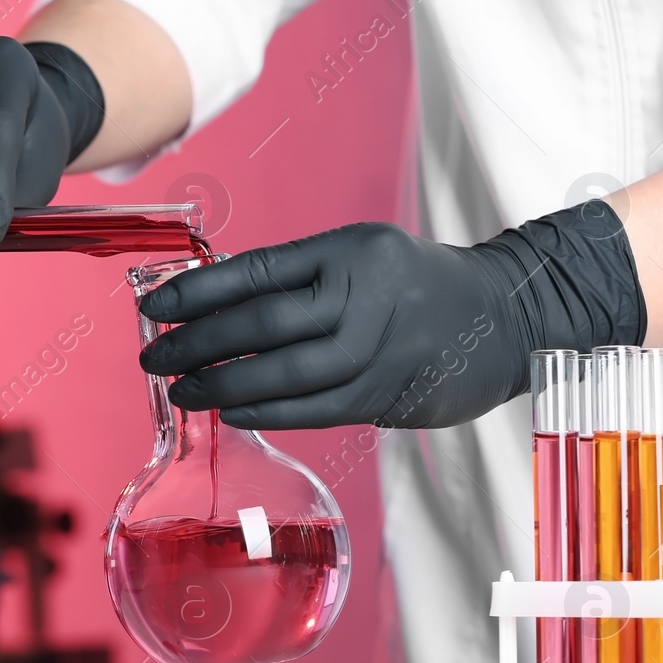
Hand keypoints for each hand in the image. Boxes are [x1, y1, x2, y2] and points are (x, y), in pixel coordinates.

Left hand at [137, 222, 525, 428]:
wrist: (508, 315)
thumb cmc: (414, 283)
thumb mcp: (361, 255)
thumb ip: (296, 278)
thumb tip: (212, 305)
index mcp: (349, 251)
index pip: (256, 272)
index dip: (197, 291)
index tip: (154, 306)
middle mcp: (364, 296)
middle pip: (262, 325)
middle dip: (197, 343)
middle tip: (154, 357)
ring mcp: (379, 348)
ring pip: (284, 373)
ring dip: (223, 384)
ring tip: (182, 389)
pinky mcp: (389, 393)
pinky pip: (313, 408)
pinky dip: (265, 411)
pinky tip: (231, 410)